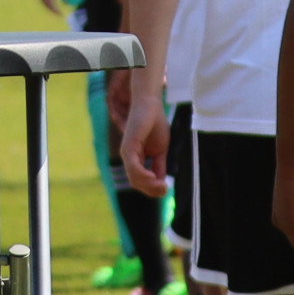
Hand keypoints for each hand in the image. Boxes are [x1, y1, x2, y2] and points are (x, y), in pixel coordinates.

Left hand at [117, 76, 168, 193]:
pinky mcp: (129, 146)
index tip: (166, 189)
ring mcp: (127, 153)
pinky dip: (144, 176)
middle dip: (151, 190)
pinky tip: (154, 178)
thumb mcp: (160, 150)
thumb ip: (159, 165)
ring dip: (149, 185)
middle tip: (165, 190)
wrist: (151, 104)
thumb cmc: (155, 124)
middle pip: (136, 183)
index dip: (152, 189)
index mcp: (135, 159)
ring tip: (162, 186)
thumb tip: (161, 182)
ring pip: (134, 178)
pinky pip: (134, 167)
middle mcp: (128, 158)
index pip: (140, 181)